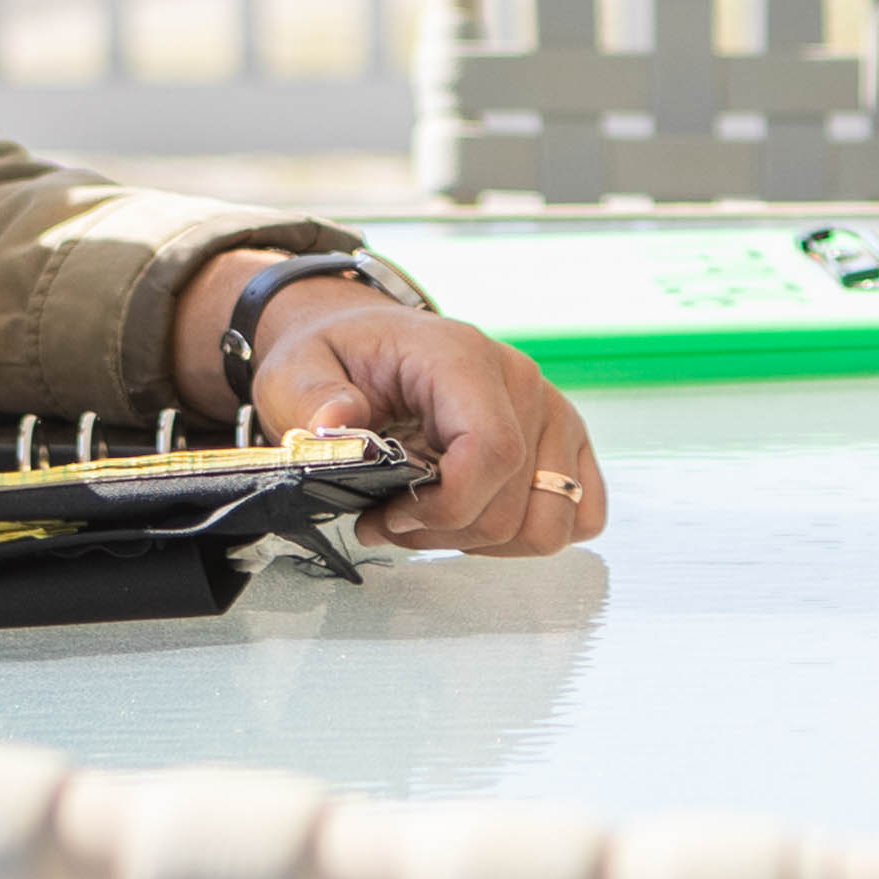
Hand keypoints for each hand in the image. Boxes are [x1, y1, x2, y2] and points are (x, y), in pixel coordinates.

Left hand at [233, 281, 607, 557]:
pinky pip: (582, 513)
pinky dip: (528, 531)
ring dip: (486, 541)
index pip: (492, 451)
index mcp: (462, 359)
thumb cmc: (341, 357)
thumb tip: (337, 424)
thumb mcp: (297, 370)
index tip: (391, 515)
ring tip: (428, 518)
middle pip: (516, 503)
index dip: (446, 506)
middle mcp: (522, 383)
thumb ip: (312, 397)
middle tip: (387, 519)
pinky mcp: (564, 441)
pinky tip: (473, 514)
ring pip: (553, 522)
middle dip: (446, 532)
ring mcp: (551, 413)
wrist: (368, 338)